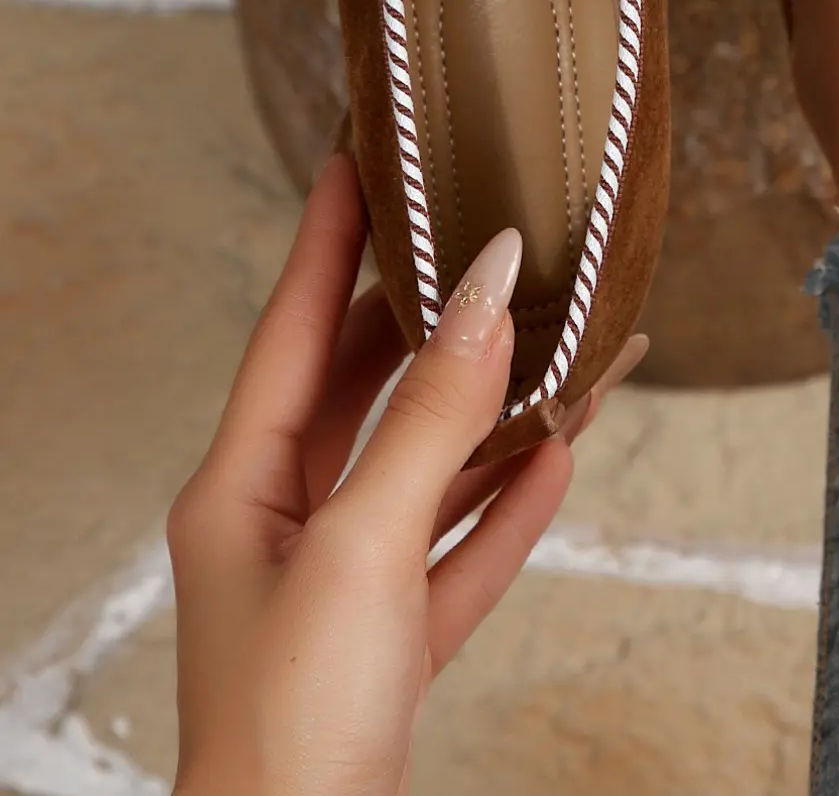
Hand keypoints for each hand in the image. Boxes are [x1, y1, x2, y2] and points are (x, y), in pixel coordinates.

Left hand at [170, 154, 647, 795]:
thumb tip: (485, 297)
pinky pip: (458, 546)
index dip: (327, 237)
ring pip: (425, 467)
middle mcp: (284, 524)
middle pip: (364, 389)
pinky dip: (506, 503)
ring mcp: (341, 585)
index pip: (293, 326)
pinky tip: (556, 457)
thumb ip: (429, 419)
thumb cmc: (292, 722)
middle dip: (428, 320)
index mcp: (241, 486)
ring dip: (490, 410)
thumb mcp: (363, 545)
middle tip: (479, 244)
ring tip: (555, 343)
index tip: (358, 158)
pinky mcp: (392, 643)